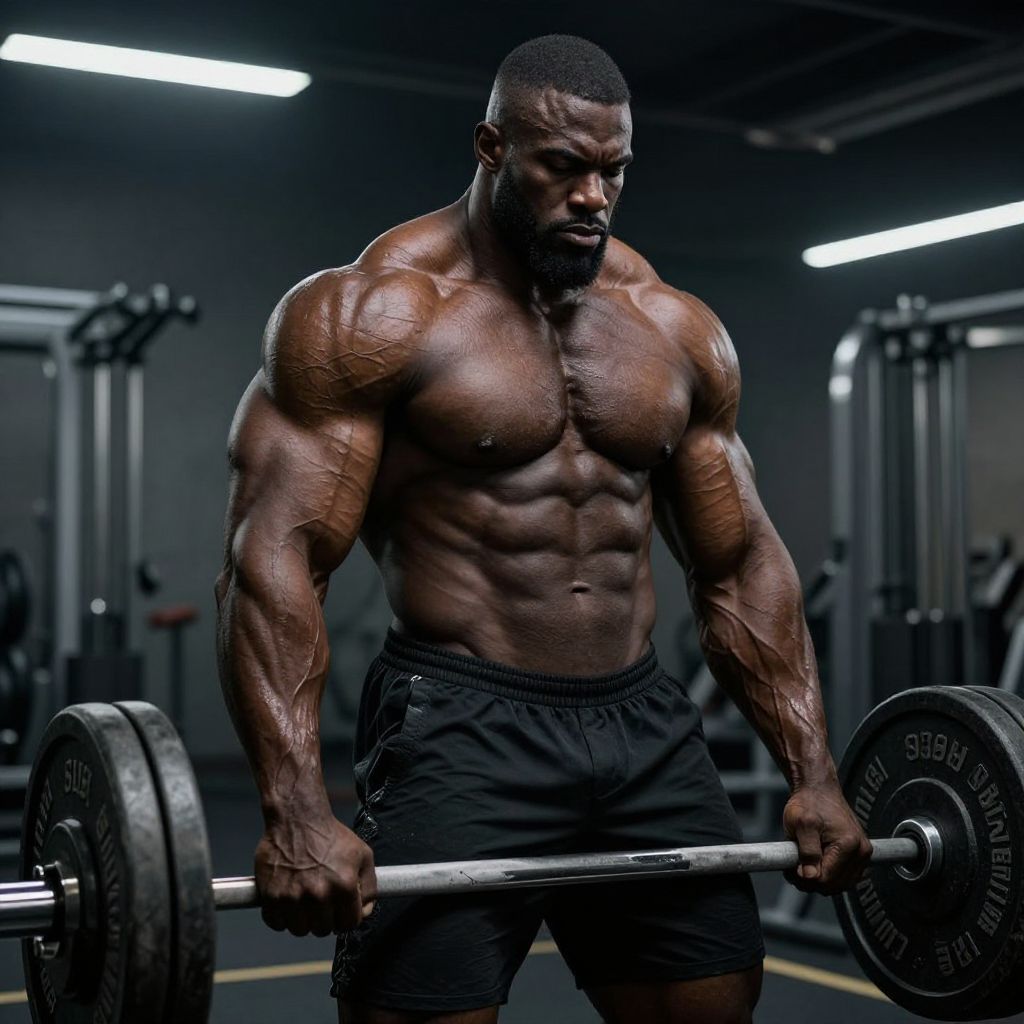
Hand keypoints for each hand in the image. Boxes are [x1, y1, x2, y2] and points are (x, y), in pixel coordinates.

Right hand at [255, 814, 376, 935]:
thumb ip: (369, 886)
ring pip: (300, 930)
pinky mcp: (271, 896)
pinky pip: (276, 924)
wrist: (297, 818)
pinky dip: (281, 917)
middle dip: (325, 918)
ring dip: (303, 920)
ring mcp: (292, 897)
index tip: (340, 910)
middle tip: (322, 902)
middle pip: (323, 930)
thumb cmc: (329, 835)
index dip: (346, 918)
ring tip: (305, 900)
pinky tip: (288, 901)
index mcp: (343, 886)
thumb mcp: (362, 855)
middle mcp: (318, 895)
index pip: (349, 925)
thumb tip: (365, 912)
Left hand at [782, 783, 871, 894]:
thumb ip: (807, 851)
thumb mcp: (801, 824)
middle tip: (793, 868)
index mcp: (849, 844)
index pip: (826, 879)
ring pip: (839, 884)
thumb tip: (810, 876)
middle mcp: (861, 851)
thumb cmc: (810, 801)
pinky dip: (829, 874)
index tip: (791, 868)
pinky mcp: (858, 855)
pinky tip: (815, 864)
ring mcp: (861, 854)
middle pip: (834, 885)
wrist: (818, 788)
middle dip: (811, 881)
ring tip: (802, 865)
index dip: (805, 878)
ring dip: (820, 879)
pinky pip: (843, 876)